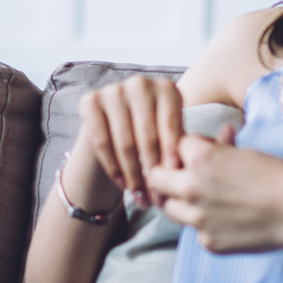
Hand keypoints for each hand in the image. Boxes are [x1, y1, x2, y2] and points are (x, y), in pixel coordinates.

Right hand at [78, 74, 185, 206]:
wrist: (116, 127)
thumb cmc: (153, 135)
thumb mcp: (172, 137)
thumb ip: (183, 147)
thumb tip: (193, 164)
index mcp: (167, 88)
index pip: (170, 126)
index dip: (171, 156)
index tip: (173, 180)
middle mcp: (140, 84)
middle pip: (147, 135)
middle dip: (153, 171)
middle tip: (158, 198)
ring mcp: (113, 90)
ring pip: (125, 142)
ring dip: (134, 175)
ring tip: (141, 198)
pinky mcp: (90, 101)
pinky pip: (101, 142)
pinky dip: (113, 167)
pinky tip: (123, 185)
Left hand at [146, 128, 282, 251]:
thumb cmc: (277, 176)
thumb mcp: (246, 153)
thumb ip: (222, 147)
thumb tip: (220, 134)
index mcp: (199, 158)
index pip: (175, 147)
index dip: (188, 151)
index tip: (199, 157)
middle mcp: (190, 187)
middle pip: (156, 178)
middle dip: (169, 176)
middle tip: (184, 179)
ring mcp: (197, 217)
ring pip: (170, 209)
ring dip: (182, 203)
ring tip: (208, 201)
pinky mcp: (207, 241)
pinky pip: (194, 231)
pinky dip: (205, 225)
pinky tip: (228, 221)